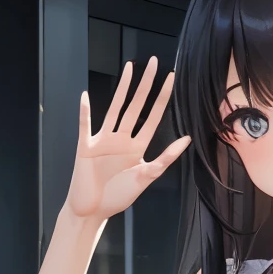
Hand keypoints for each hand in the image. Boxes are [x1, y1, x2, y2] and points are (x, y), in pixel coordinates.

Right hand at [66, 59, 190, 223]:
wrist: (93, 211)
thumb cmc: (117, 197)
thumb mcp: (145, 178)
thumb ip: (165, 159)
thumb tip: (187, 139)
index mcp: (136, 147)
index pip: (152, 117)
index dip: (162, 98)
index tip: (170, 78)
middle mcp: (121, 139)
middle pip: (136, 106)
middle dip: (145, 85)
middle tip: (154, 62)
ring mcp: (103, 140)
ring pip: (115, 109)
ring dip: (122, 89)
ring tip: (130, 67)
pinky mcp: (86, 147)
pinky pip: (85, 126)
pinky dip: (84, 112)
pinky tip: (85, 96)